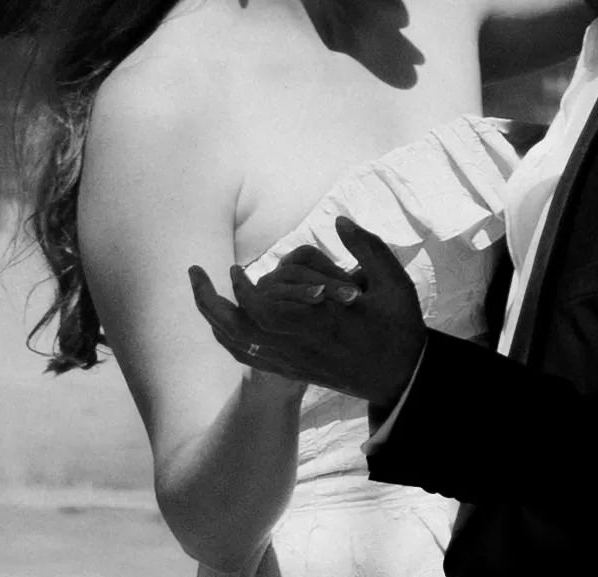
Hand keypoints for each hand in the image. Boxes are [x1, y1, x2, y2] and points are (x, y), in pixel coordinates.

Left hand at [190, 217, 426, 406]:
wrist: (403, 377)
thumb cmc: (399, 327)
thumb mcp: (394, 282)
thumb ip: (367, 247)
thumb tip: (339, 220)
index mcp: (320, 324)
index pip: (265, 312)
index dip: (242, 290)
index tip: (235, 268)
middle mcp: (298, 346)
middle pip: (237, 331)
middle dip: (208, 302)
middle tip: (195, 274)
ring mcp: (293, 362)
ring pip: (238, 346)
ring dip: (214, 319)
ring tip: (202, 293)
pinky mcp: (294, 371)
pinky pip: (249, 358)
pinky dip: (229, 339)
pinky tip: (225, 321)